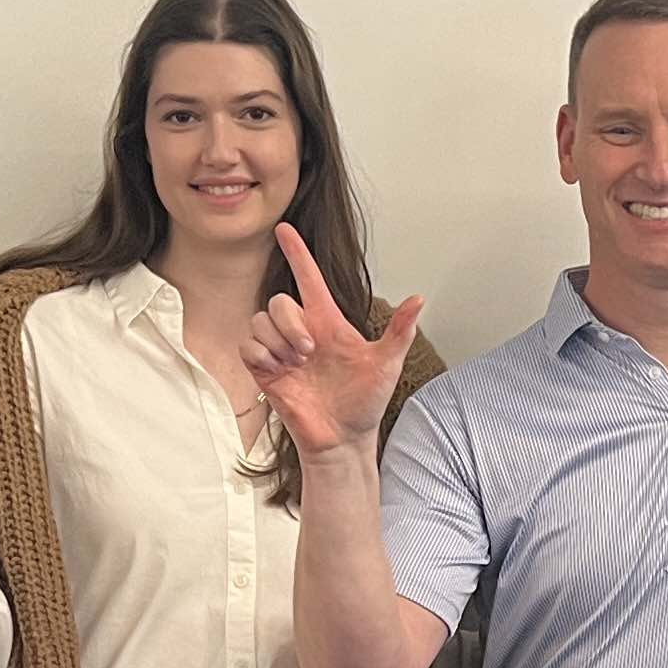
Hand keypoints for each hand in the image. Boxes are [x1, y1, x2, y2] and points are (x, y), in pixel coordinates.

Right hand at [241, 224, 423, 455]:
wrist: (343, 438)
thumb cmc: (364, 402)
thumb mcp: (387, 364)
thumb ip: (399, 331)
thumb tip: (419, 299)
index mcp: (328, 322)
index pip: (308, 278)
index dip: (296, 252)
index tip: (284, 228)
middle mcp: (301, 331)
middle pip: (279, 300)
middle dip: (290, 322)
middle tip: (309, 352)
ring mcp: (281, 350)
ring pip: (260, 320)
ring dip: (278, 342)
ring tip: (297, 365)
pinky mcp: (265, 370)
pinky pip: (248, 345)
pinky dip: (260, 355)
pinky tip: (279, 371)